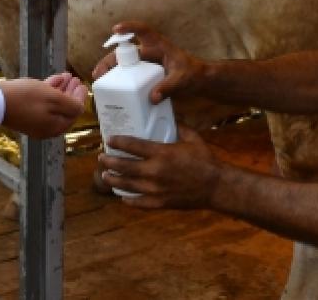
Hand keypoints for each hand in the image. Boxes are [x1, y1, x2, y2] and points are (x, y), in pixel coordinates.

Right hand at [0, 74, 86, 137]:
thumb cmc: (26, 98)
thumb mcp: (54, 98)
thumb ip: (71, 104)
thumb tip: (81, 108)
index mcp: (55, 127)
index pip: (74, 113)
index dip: (80, 98)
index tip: (83, 85)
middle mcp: (46, 128)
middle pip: (64, 110)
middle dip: (70, 93)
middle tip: (75, 79)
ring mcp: (34, 122)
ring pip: (52, 105)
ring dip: (60, 90)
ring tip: (66, 76)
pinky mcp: (25, 115)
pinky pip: (41, 104)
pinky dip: (48, 92)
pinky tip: (53, 80)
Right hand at [91, 21, 205, 102]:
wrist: (199, 81)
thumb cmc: (193, 73)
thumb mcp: (182, 78)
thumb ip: (168, 87)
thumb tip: (152, 97)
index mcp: (158, 45)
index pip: (143, 30)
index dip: (129, 27)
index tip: (116, 29)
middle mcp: (148, 53)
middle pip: (125, 52)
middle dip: (110, 60)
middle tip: (99, 73)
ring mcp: (145, 65)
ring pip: (124, 65)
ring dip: (111, 72)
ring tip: (100, 83)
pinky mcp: (145, 76)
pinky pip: (129, 77)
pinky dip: (120, 83)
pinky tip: (113, 93)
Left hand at [97, 125, 221, 208]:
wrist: (216, 187)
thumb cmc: (205, 161)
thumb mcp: (193, 138)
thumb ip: (178, 126)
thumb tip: (170, 115)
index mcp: (162, 153)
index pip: (133, 145)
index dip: (118, 142)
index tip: (109, 139)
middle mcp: (155, 171)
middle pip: (124, 166)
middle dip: (110, 161)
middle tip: (101, 158)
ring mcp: (156, 189)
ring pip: (127, 185)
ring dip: (114, 180)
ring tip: (105, 176)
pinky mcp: (160, 202)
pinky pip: (139, 202)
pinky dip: (129, 200)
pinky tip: (122, 197)